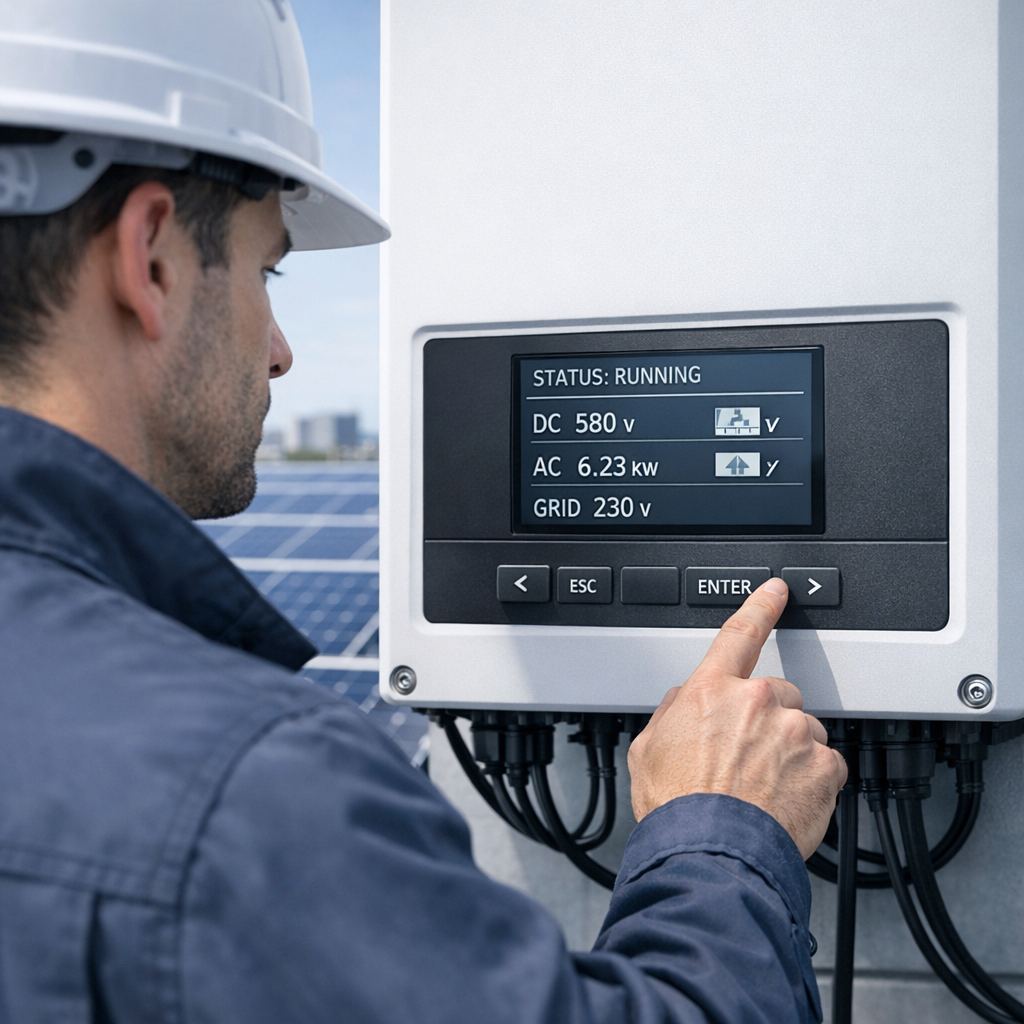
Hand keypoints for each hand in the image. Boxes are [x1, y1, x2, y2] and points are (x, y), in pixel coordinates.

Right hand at [627, 578, 846, 858]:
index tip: (777, 589)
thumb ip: (670, 713)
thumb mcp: (647, 749)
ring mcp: (794, 734)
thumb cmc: (676, 807)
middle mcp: (756, 703)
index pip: (740, 634)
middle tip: (748, 755)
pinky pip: (827, 765)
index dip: (760, 606)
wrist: (710, 853)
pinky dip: (812, 781)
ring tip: (764, 787)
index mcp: (712, 691)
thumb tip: (682, 702)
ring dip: (791, 750)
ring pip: (804, 730)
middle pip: (777, 692)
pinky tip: (786, 801)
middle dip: (768, 716)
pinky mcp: (824, 767)